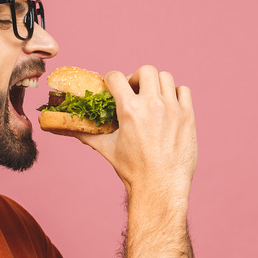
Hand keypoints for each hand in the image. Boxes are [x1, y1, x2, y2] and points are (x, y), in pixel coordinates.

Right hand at [76, 65, 196, 202]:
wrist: (160, 186)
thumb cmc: (133, 170)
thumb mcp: (107, 148)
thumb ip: (87, 134)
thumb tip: (69, 129)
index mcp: (129, 110)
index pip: (116, 77)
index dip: (111, 80)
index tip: (113, 88)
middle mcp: (152, 105)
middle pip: (145, 70)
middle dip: (136, 78)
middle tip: (134, 91)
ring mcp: (172, 109)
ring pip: (165, 77)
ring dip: (156, 84)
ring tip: (152, 97)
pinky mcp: (187, 116)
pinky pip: (184, 91)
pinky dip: (175, 94)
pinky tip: (169, 106)